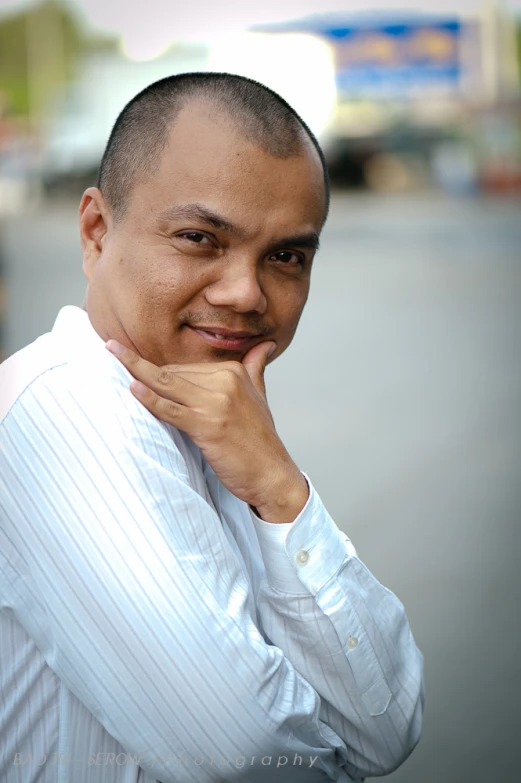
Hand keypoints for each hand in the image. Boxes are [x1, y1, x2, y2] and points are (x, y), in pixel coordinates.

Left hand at [105, 340, 308, 522]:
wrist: (273, 474)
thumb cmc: (261, 440)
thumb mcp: (261, 396)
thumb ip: (256, 367)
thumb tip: (265, 344)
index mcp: (234, 371)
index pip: (185, 366)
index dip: (156, 367)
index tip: (129, 355)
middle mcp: (225, 381)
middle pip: (172, 371)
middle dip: (141, 367)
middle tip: (110, 349)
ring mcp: (216, 402)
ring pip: (167, 383)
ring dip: (134, 368)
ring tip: (110, 351)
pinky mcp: (208, 425)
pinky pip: (171, 409)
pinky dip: (150, 399)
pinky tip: (131, 388)